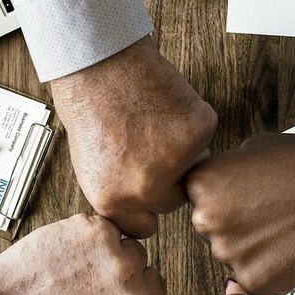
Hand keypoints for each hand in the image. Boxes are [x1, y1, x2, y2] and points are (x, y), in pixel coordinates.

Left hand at [49, 36, 216, 237]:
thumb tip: (143, 208)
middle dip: (170, 177)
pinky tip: (165, 104)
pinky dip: (191, 118)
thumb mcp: (93, 166)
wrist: (98, 66)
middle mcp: (145, 189)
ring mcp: (175, 162)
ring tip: (154, 121)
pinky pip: (204, 134)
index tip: (151, 196)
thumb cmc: (89, 108)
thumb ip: (120, 193)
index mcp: (115, 202)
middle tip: (154, 145)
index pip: (146, 228)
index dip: (148, 208)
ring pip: (194, 164)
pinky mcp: (197, 132)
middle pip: (175, 198)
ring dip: (183, 147)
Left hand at [187, 133, 294, 294]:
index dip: (226, 196)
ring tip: (287, 227)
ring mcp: (229, 254)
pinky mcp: (254, 280)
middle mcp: (206, 220)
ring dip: (254, 245)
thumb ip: (230, 167)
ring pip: (234, 254)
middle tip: (272, 212)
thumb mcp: (258, 146)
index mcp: (202, 184)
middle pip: (213, 227)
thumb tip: (224, 180)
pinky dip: (273, 267)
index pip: (200, 196)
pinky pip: (254, 276)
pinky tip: (293, 247)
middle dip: (237, 222)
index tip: (249, 195)